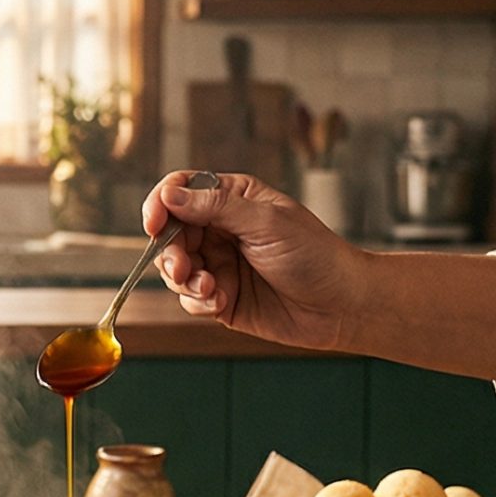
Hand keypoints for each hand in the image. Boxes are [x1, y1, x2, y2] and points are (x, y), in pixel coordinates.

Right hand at [144, 170, 372, 351]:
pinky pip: (189, 299)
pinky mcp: (220, 297)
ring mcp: (219, 263)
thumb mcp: (266, 223)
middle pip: (170, 233)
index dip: (161, 204)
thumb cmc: (316, 256)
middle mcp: (221, 229)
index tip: (153, 223)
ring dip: (184, 280)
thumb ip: (215, 207)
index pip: (181, 190)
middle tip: (183, 269)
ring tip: (210, 288)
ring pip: (174, 268)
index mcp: (233, 199)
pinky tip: (222, 303)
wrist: (342, 306)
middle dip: (170, 252)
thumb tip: (170, 194)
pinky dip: (199, 302)